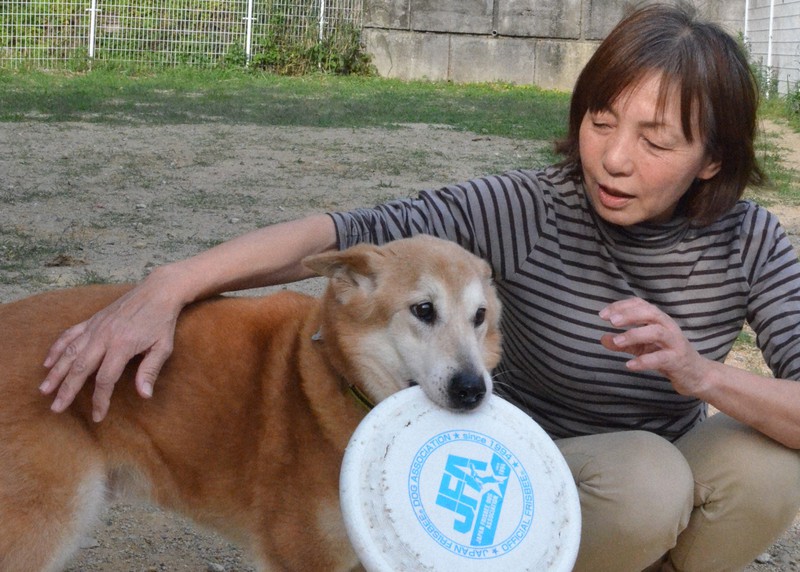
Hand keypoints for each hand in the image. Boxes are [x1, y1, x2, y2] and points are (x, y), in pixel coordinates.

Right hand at [39, 279, 181, 421]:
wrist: (158, 291)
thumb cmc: (162, 321)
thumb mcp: (163, 347)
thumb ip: (150, 371)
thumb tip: (144, 395)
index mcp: (122, 345)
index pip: (105, 379)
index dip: (100, 400)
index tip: (98, 416)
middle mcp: (104, 336)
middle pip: (80, 367)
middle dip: (67, 390)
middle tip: (56, 408)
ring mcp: (95, 327)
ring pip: (70, 352)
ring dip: (55, 372)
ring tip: (44, 389)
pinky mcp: (92, 319)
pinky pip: (69, 334)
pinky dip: (57, 348)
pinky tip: (47, 361)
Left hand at [598, 297, 707, 395]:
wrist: (695, 375)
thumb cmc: (666, 355)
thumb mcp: (641, 348)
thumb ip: (622, 343)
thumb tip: (602, 338)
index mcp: (658, 320)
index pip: (640, 305)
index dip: (621, 306)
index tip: (603, 314)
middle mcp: (668, 327)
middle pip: (650, 313)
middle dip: (630, 315)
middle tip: (611, 321)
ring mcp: (674, 343)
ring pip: (657, 332)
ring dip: (635, 334)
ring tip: (617, 341)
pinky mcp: (678, 360)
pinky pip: (661, 358)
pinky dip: (644, 361)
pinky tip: (629, 365)